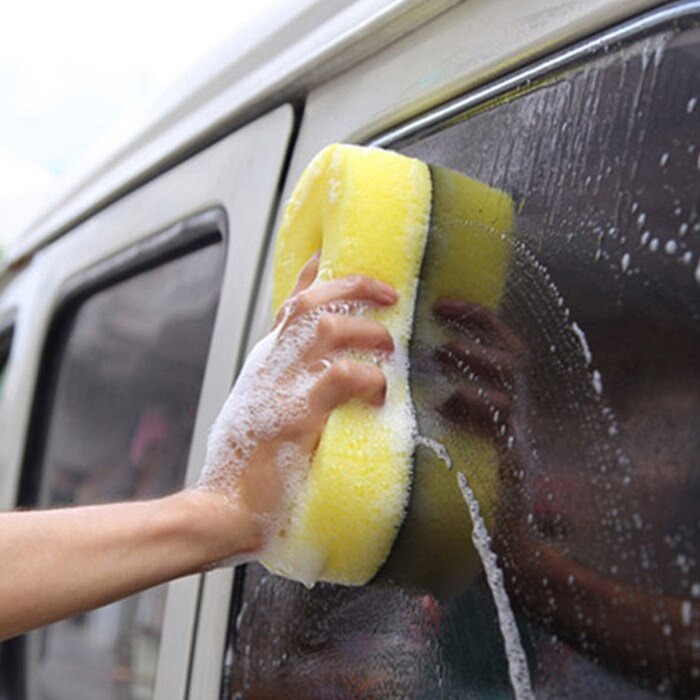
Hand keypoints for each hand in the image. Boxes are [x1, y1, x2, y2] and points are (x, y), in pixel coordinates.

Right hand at [197, 253, 396, 558]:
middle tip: (387, 292)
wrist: (222, 508)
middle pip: (310, 299)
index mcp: (267, 362)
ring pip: (325, 325)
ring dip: (365, 330)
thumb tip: (326, 374)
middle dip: (353, 285)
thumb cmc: (247, 465)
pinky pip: (339, 375)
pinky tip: (378, 393)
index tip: (338, 254)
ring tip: (387, 345)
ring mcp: (279, 385)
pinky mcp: (294, 415)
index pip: (290, 303)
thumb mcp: (262, 410)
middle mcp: (270, 364)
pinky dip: (366, 378)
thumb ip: (289, 384)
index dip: (316, 273)